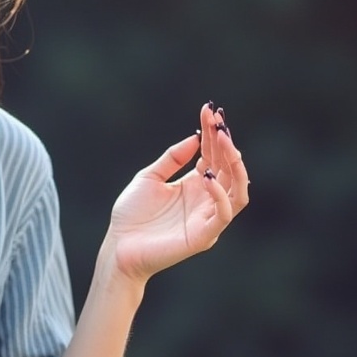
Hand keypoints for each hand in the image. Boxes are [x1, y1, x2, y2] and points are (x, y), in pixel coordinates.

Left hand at [104, 103, 249, 283]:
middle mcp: (206, 199)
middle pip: (228, 168)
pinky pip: (223, 214)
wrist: (118, 247)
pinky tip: (206, 176)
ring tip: (225, 141)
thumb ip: (172, 159)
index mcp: (195, 185)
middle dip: (226, 143)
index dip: (213, 133)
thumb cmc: (132, 215)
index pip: (213, 155)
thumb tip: (195, 137)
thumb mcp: (149, 177)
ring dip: (234, 165)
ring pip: (238, 191)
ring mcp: (207, 218)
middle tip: (219, 122)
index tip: (210, 110)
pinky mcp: (204, 236)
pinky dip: (220, 195)